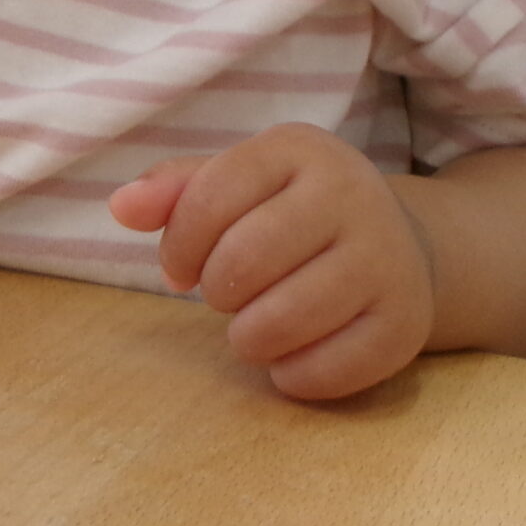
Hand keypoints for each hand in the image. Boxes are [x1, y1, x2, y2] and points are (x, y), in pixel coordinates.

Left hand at [108, 123, 435, 399]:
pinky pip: (325, 370)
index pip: (210, 198)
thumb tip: (120, 207)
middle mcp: (353, 194)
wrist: (399, 245)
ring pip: (282, 320)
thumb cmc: (293, 213)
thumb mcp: (240, 183)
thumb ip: (176, 190)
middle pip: (244, 261)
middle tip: (225, 297)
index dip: (179, 245)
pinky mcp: (405, 325)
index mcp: (301, 149)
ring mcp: (387, 260)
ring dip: (248, 339)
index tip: (181, 269)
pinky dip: (291, 376)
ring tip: (254, 328)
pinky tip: (291, 356)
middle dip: (217, 292)